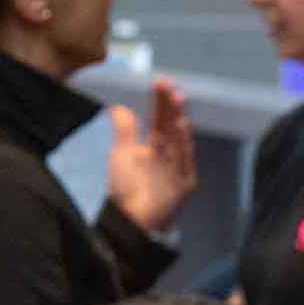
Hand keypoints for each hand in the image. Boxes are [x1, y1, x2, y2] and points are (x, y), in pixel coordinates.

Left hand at [108, 78, 195, 231]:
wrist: (132, 221)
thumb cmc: (128, 190)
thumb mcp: (122, 155)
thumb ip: (125, 131)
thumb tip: (119, 107)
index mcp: (156, 145)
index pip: (160, 118)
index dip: (161, 101)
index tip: (160, 82)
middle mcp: (169, 154)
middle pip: (171, 125)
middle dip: (171, 106)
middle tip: (170, 86)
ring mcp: (178, 168)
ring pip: (179, 140)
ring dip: (179, 119)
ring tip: (177, 99)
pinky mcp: (184, 184)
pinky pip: (184, 162)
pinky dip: (184, 144)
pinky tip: (183, 127)